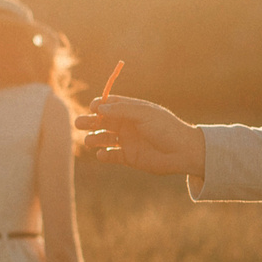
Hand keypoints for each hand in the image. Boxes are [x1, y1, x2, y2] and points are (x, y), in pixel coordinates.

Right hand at [78, 96, 204, 177]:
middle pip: (102, 121)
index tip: (92, 108)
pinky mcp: (129, 157)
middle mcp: (127, 124)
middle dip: (89, 121)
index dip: (98, 105)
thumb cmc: (166, 128)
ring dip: (93, 139)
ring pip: (103, 138)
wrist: (182, 152)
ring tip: (90, 141)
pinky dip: (104, 155)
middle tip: (78, 124)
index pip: (109, 104)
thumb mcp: (145, 114)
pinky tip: (103, 154)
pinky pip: (111, 155)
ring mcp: (127, 141)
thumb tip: (99, 108)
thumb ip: (122, 110)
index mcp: (132, 110)